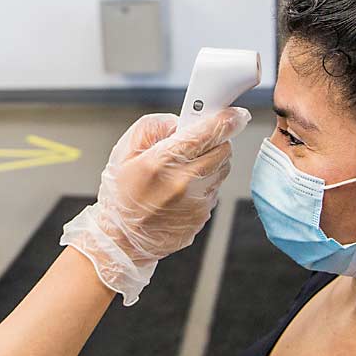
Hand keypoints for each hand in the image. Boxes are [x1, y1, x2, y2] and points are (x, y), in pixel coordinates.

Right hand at [60, 107, 250, 304]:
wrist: (121, 240)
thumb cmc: (119, 196)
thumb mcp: (122, 152)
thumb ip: (152, 127)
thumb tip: (179, 121)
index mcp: (161, 162)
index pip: (206, 134)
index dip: (225, 120)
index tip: (236, 114)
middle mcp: (183, 183)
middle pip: (223, 150)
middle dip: (215, 141)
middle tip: (198, 143)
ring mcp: (196, 202)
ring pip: (221, 170)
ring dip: (210, 163)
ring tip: (183, 171)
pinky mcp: (202, 216)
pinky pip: (214, 191)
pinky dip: (204, 186)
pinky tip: (181, 192)